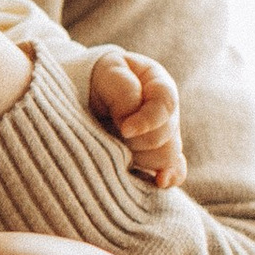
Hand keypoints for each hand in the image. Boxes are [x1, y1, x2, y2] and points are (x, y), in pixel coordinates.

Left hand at [86, 48, 183, 190]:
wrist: (81, 95)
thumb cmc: (95, 80)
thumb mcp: (107, 74)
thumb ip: (123, 93)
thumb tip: (131, 128)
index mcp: (158, 84)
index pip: (166, 104)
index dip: (148, 120)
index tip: (124, 130)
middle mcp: (166, 112)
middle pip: (164, 136)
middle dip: (136, 140)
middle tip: (112, 133)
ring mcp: (164, 136)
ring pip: (165, 157)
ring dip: (137, 156)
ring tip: (115, 145)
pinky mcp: (156, 157)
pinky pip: (174, 171)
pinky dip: (168, 177)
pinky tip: (160, 181)